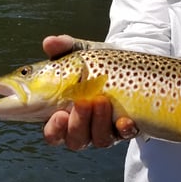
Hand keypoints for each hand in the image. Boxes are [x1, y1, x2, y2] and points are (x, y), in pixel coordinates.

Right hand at [41, 35, 137, 149]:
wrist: (130, 62)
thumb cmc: (98, 61)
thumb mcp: (82, 53)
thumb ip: (64, 48)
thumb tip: (49, 41)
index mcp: (65, 113)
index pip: (54, 132)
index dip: (54, 129)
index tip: (59, 114)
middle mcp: (85, 126)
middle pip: (75, 140)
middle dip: (78, 123)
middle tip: (83, 101)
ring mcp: (106, 128)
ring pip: (99, 140)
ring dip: (99, 122)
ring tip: (102, 99)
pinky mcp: (126, 127)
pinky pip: (124, 135)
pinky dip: (124, 129)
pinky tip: (125, 120)